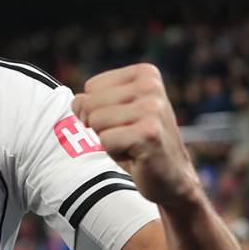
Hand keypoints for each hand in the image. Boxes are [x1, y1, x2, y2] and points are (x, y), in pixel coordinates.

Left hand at [71, 63, 198, 206]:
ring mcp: (152, 109)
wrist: (171, 176)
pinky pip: (105, 140)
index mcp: (145, 73)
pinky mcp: (149, 133)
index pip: (92, 86)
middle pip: (90, 103)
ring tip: (131, 144)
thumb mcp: (114, 111)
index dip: (98, 109)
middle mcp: (151, 86)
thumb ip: (91, 100)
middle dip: (101, 126)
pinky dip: (114, 152)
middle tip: (127, 135)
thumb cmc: (138, 141)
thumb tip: (77, 102)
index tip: (123, 120)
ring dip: (108, 140)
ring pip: (96, 121)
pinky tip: (136, 155)